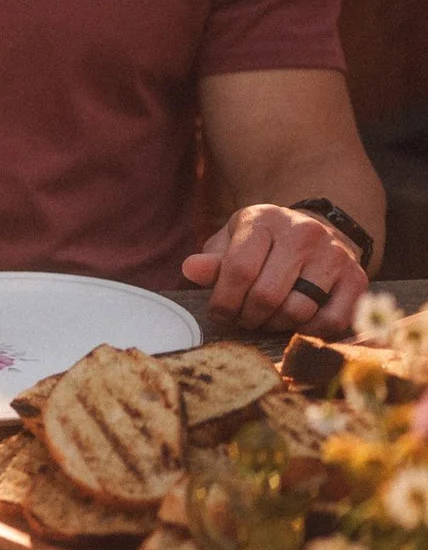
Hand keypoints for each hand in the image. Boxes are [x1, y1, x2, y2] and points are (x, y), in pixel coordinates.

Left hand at [181, 203, 366, 334]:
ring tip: (266, 318)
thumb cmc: (264, 244)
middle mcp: (304, 233)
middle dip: (248, 316)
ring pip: (298, 310)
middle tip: (243, 319)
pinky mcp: (357, 278)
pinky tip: (295, 322)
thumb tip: (192, 270)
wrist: (316, 231)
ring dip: (275, 325)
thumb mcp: (232, 241)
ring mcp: (335, 254)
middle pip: (267, 295)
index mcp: (265, 219)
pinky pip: (331, 321)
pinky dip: (308, 330)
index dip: (223, 302)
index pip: (239, 270)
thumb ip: (212, 259)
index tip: (219, 314)